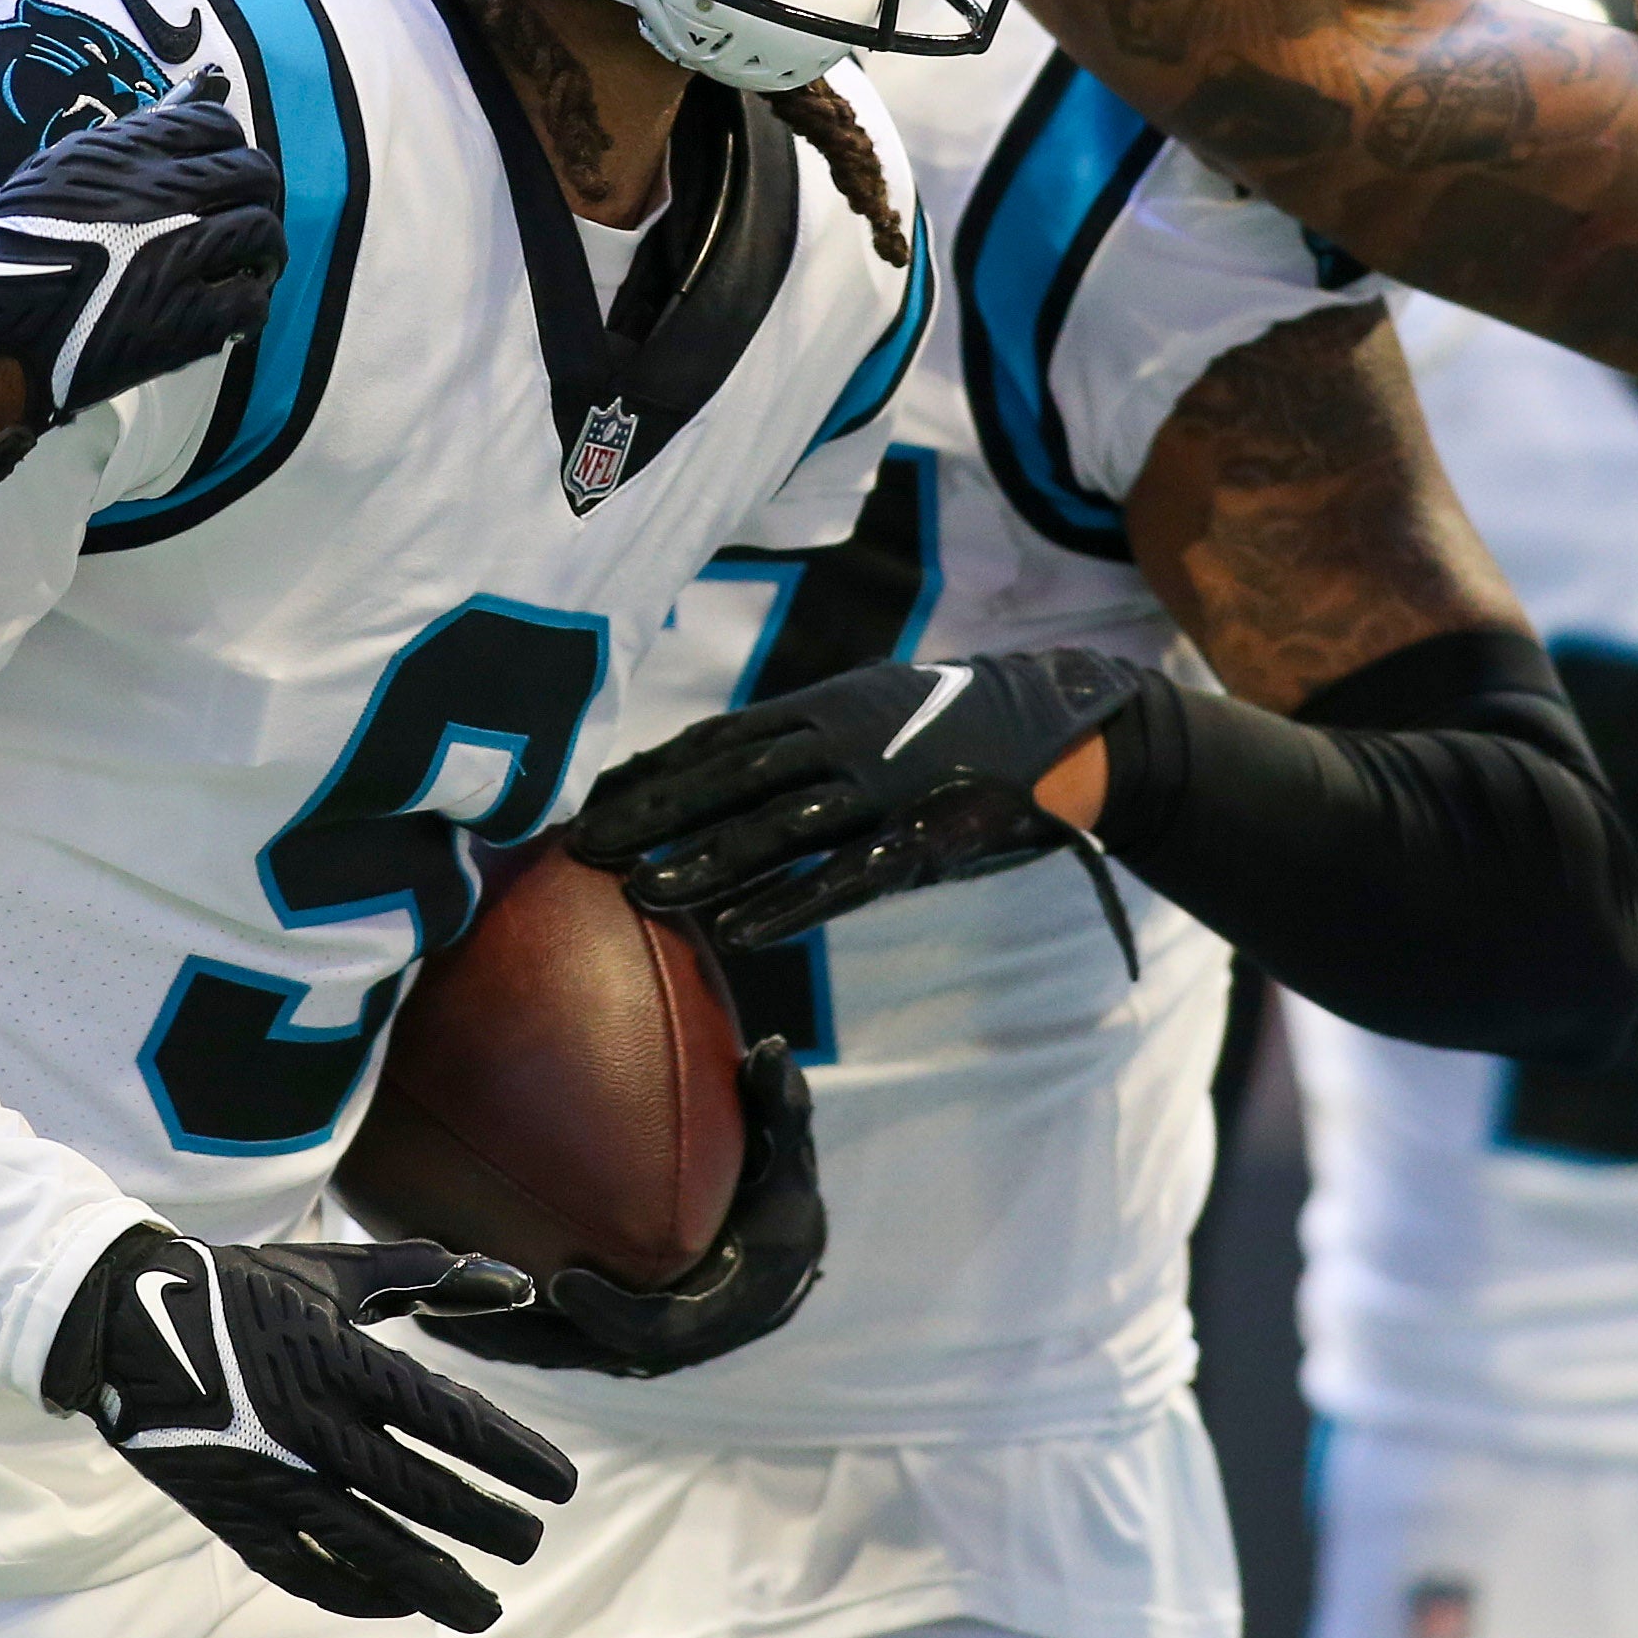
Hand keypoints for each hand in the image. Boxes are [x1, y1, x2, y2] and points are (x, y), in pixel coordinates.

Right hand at [0, 82, 281, 492]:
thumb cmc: (17, 245)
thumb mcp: (60, 168)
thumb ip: (125, 142)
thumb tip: (187, 105)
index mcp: (132, 152)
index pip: (219, 127)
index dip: (231, 147)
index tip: (224, 170)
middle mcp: (167, 194)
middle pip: (256, 174)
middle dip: (256, 193)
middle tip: (242, 217)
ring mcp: (183, 256)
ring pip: (264, 233)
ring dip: (262, 248)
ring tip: (248, 265)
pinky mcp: (189, 319)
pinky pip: (252, 300)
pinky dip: (250, 301)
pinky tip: (231, 307)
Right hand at [40, 1231, 578, 1629]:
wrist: (119, 1319)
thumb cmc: (239, 1287)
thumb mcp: (330, 1271)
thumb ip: (424, 1276)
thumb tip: (514, 1283)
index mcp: (339, 1358)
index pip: (450, 1419)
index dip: (513, 1456)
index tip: (560, 1486)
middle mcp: (309, 1424)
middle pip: (420, 1493)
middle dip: (486, 1525)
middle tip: (529, 1543)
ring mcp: (268, 1476)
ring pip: (369, 1549)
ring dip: (435, 1584)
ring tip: (484, 1608)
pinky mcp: (232, 1513)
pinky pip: (304, 1570)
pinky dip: (356, 1593)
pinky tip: (399, 1603)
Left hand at [429, 1040, 828, 1378]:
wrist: (767, 1257)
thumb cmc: (774, 1202)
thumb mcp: (788, 1156)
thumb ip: (780, 1109)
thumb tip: (771, 1051)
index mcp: (714, 1309)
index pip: (655, 1330)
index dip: (610, 1314)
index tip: (566, 1282)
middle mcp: (657, 1342)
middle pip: (573, 1352)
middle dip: (514, 1331)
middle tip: (456, 1293)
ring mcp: (613, 1347)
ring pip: (536, 1348)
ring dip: (479, 1327)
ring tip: (414, 1294)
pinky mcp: (582, 1337)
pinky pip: (523, 1332)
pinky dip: (477, 1313)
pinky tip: (419, 1276)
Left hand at [585, 650, 1154, 947]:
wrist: (1054, 729)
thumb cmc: (945, 724)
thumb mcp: (865, 708)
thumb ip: (799, 734)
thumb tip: (720, 761)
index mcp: (820, 707)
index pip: (716, 741)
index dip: (651, 773)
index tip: (591, 802)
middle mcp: (838, 741)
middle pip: (728, 781)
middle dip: (652, 816)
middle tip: (583, 850)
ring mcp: (878, 789)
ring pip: (775, 829)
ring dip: (704, 863)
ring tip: (640, 895)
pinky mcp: (918, 838)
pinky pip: (843, 877)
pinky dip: (788, 903)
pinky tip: (737, 931)